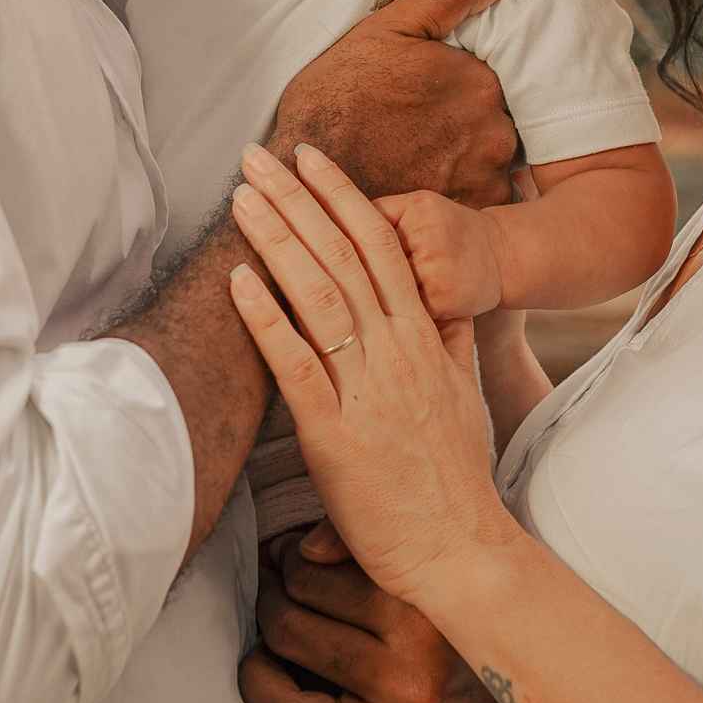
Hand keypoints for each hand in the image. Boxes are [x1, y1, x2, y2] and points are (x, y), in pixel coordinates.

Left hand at [228, 141, 519, 611]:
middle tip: (256, 156)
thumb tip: (439, 297)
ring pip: (319, 296)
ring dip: (277, 240)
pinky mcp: (336, 433)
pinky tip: (240, 281)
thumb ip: (448, 339)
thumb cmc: (455, 476)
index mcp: (422, 336)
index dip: (341, 195)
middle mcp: (396, 351)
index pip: (380, 245)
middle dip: (297, 199)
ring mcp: (367, 390)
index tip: (309, 157)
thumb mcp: (462, 391)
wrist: (461, 546)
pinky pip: (298, 365)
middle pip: (342, 255)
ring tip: (242, 198)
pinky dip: (267, 319)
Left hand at [240, 525, 497, 702]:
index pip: (312, 583)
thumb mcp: (419, 569)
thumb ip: (361, 545)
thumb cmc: (447, 615)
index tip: (281, 565)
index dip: (285, 568)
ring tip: (256, 662)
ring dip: (258, 682)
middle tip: (268, 602)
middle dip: (269, 611)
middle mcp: (414, 682)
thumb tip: (301, 550)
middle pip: (296, 638)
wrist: (517, 687)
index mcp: (418, 618)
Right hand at [271, 0, 520, 208]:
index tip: (430, 96)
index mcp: (482, 82)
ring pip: (492, 165)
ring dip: (466, 163)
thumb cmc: (339, 98)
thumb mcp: (388, 28)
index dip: (463, 87)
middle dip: (468, 126)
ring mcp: (484, 180)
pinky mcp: (468, 218)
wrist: (305, 175)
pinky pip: (483, 204)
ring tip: (418, 160)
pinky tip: (423, 187)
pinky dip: (461, 196)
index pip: (496, 81)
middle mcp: (495, 133)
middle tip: (419, 130)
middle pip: (497, 124)